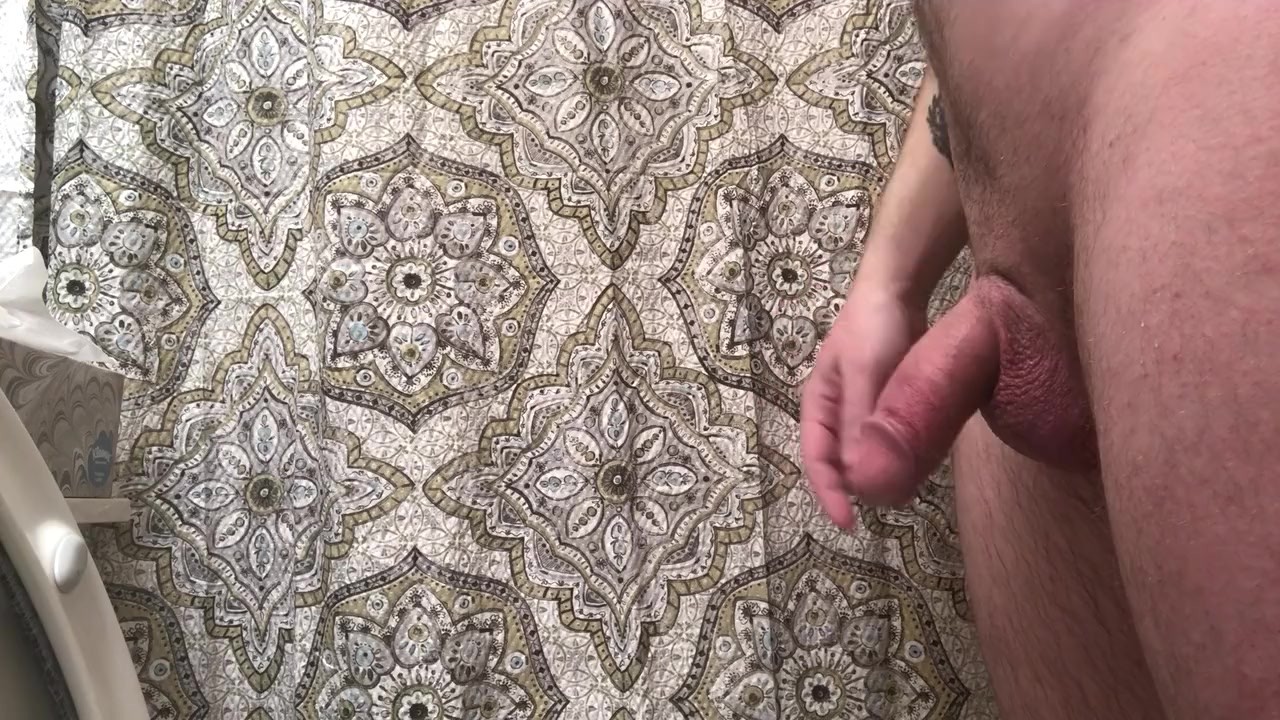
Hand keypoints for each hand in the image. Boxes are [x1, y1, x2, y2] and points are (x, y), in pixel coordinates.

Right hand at [800, 285, 925, 527]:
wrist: (898, 288)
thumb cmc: (872, 327)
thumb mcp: (864, 373)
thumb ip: (860, 420)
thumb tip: (857, 476)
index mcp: (818, 405)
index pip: (816, 460)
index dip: (829, 494)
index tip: (849, 523)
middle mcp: (837, 412)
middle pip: (840, 463)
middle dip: (858, 488)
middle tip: (887, 506)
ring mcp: (863, 408)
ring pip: (867, 454)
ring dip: (882, 474)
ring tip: (906, 491)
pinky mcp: (890, 404)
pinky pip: (891, 440)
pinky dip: (902, 456)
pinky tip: (922, 465)